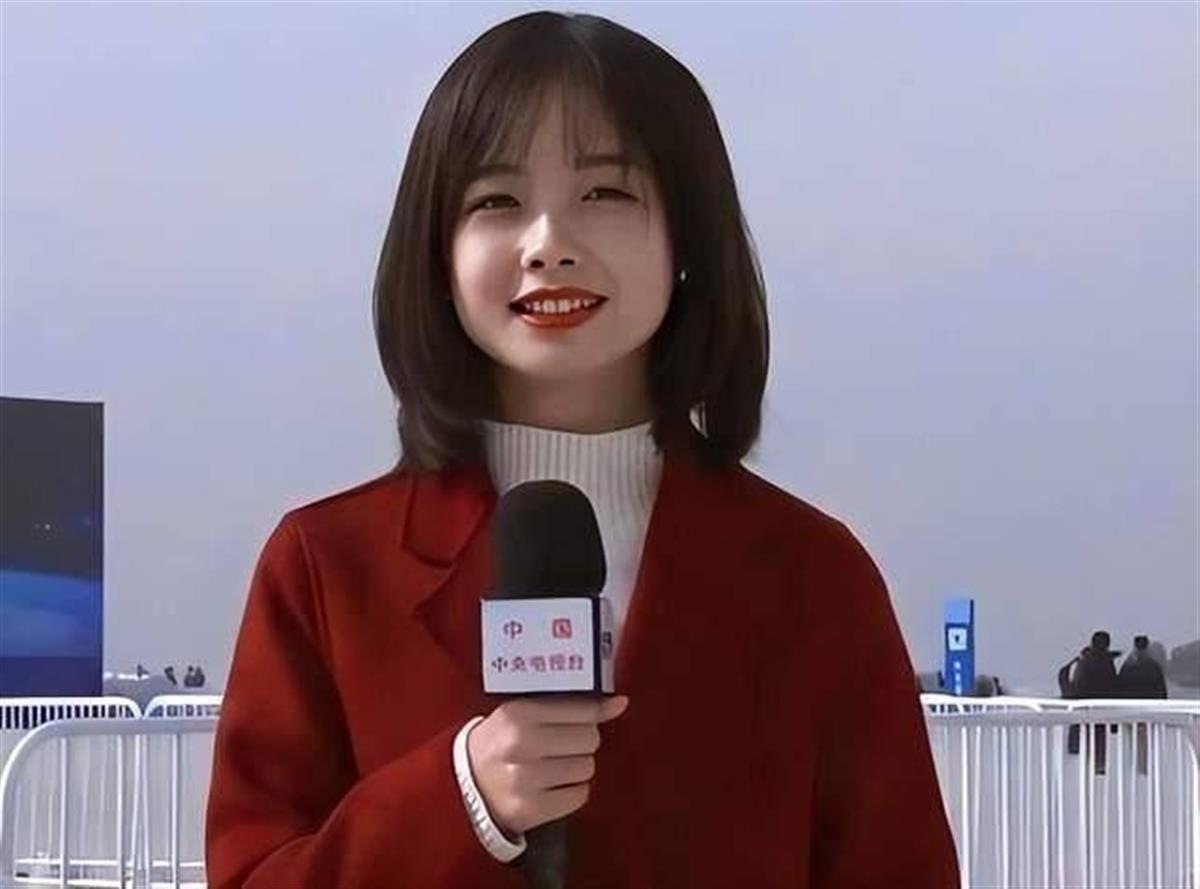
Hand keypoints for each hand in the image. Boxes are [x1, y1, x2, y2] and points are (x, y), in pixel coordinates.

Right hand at [466, 694, 629, 838]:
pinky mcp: (530, 809)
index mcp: (519, 713)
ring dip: (577, 768)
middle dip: (582, 742)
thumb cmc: (503, 740)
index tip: (589, 718)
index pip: (582, 709)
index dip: (592, 714)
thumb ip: (571, 705)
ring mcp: (525, 779)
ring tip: (554, 766)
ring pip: (586, 768)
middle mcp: (521, 744)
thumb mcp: (525, 712)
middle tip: (561, 745)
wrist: (466, 783)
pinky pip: (579, 796)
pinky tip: (553, 787)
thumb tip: (620, 703)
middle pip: (589, 739)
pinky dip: (572, 792)